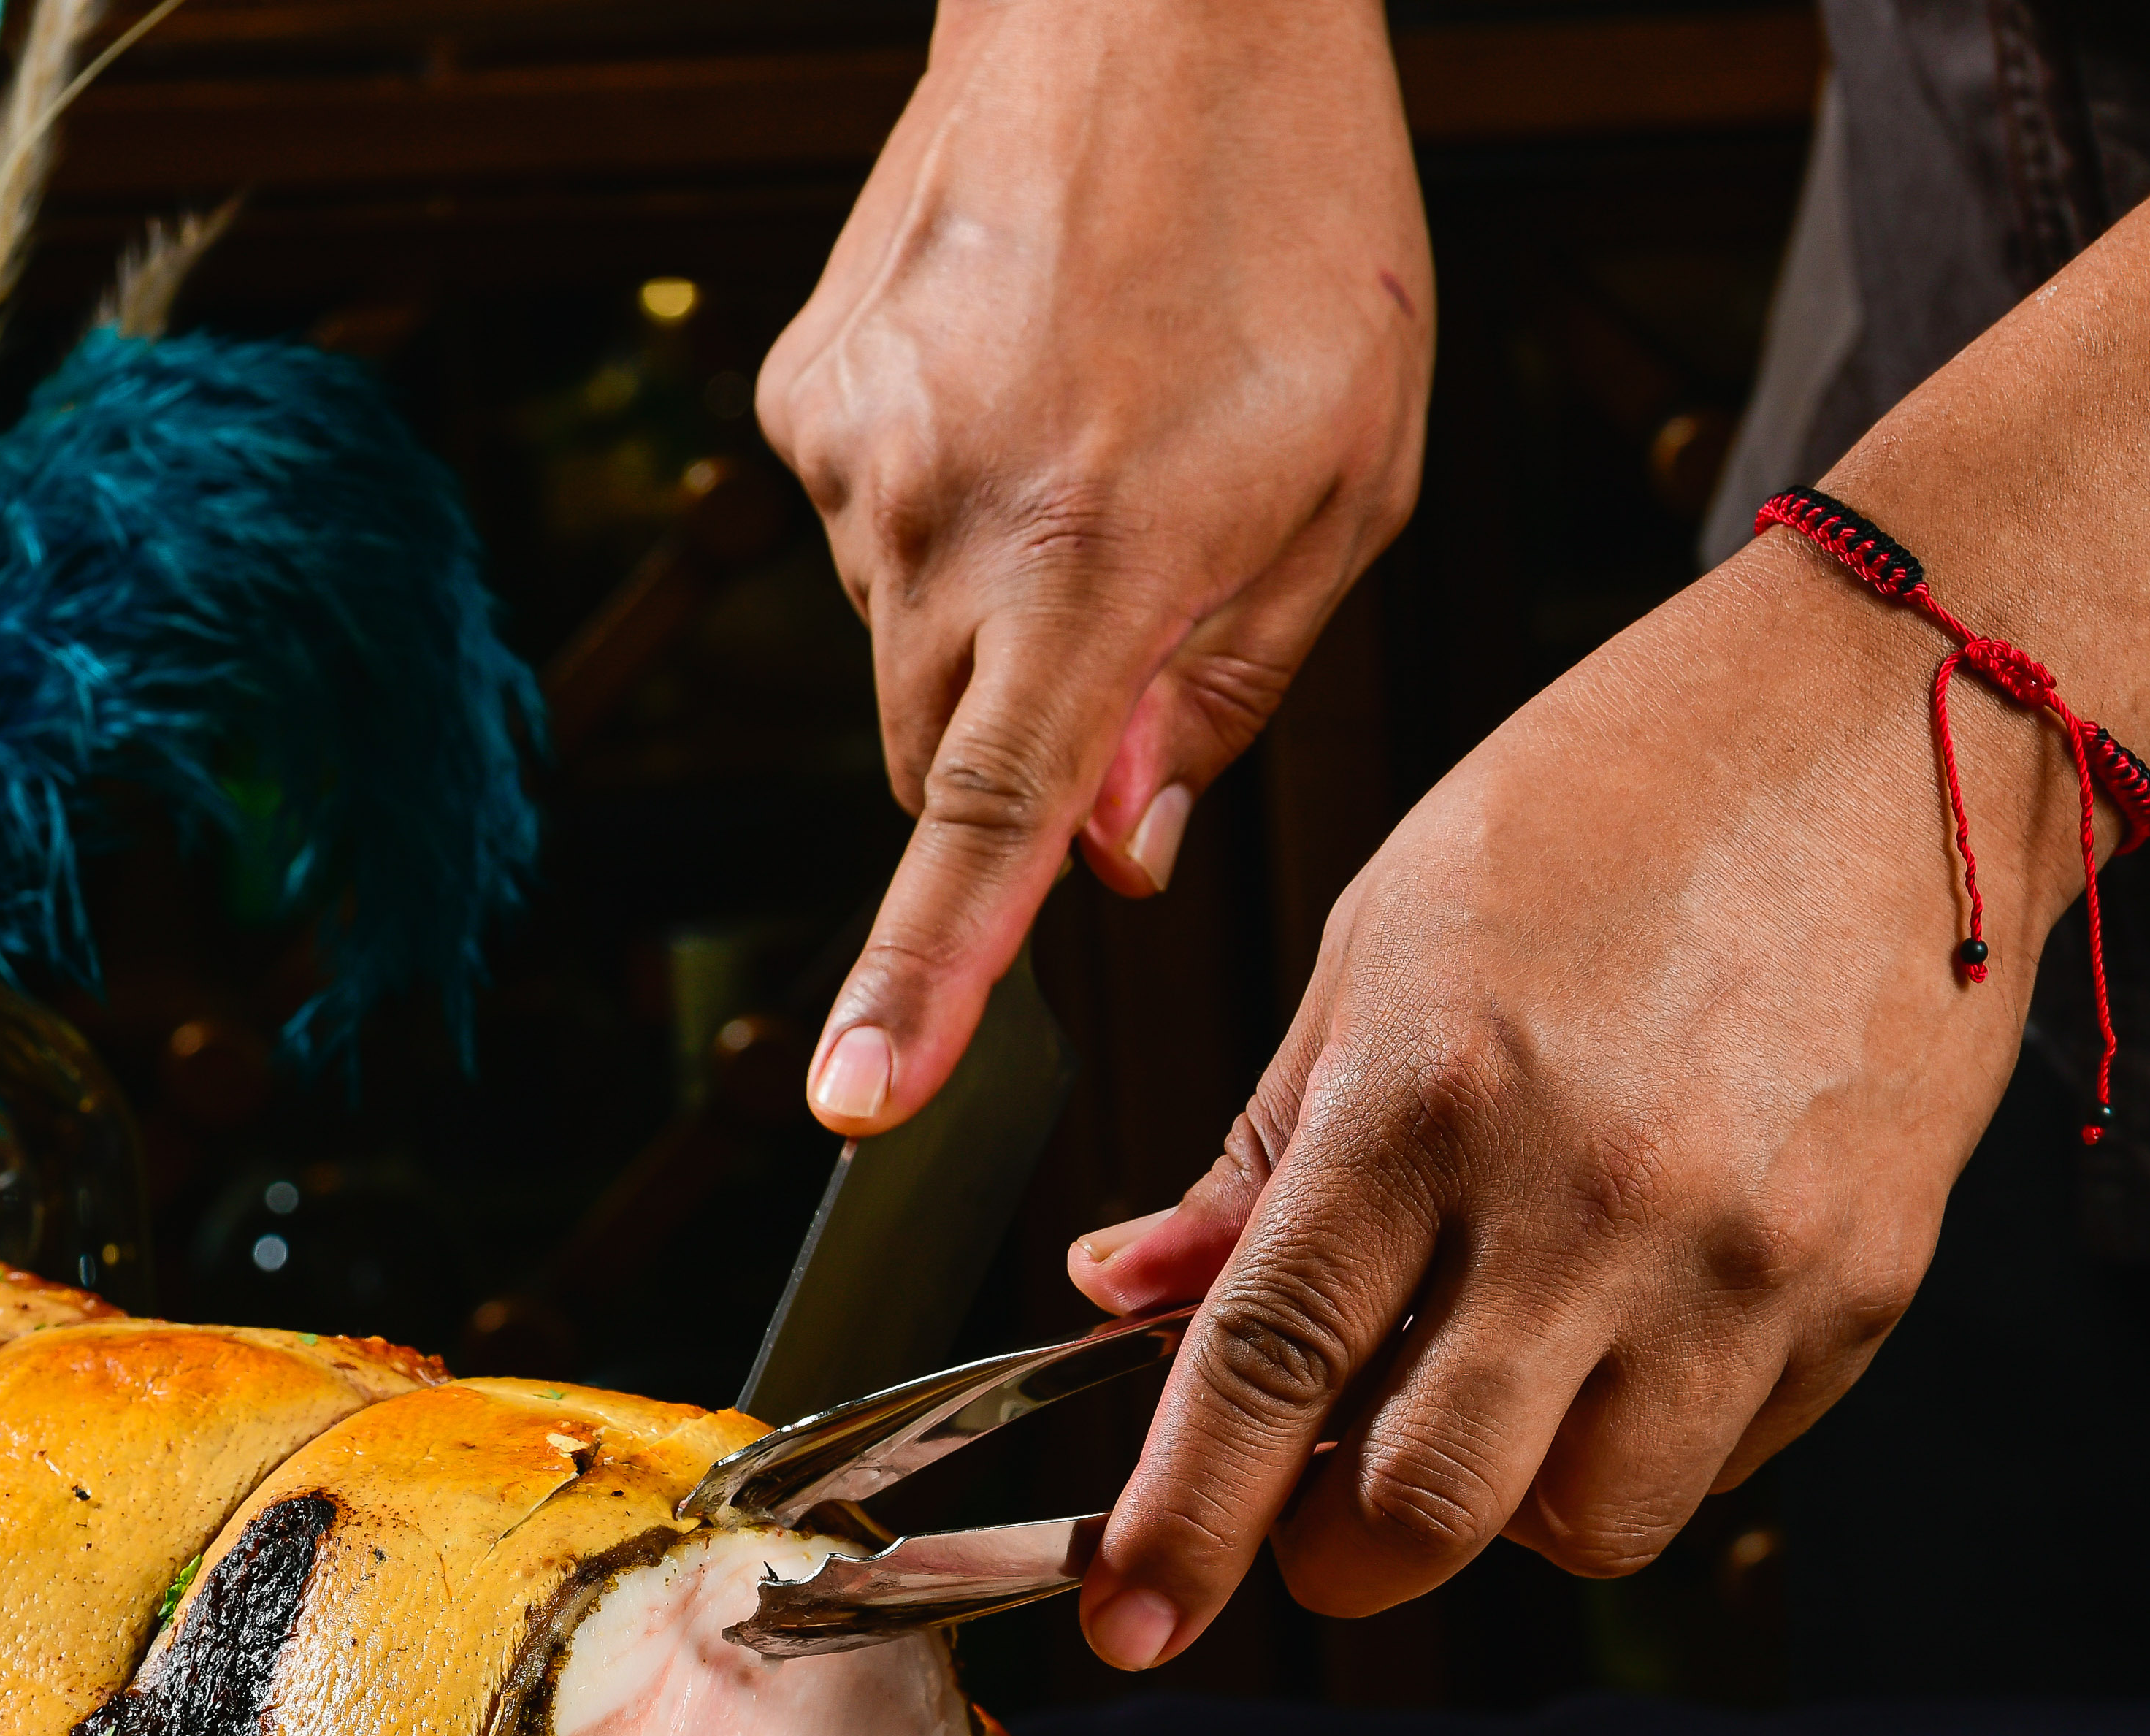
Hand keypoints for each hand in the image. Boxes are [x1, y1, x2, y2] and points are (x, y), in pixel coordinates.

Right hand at [759, 0, 1431, 1133]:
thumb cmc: (1293, 218)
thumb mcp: (1350, 475)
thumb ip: (1229, 689)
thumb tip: (1120, 856)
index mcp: (1100, 552)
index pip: (988, 828)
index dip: (922, 984)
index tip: (856, 1102)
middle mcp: (939, 516)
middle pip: (941, 755)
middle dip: (1026, 748)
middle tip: (1142, 619)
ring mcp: (848, 452)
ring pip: (902, 641)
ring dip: (992, 612)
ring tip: (1094, 441)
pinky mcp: (800, 393)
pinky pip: (861, 527)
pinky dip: (940, 507)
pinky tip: (1019, 387)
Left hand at [1059, 539, 2090, 1663]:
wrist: (1891, 726)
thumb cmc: (1608, 805)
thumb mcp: (1381, 941)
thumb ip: (1255, 1152)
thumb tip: (1124, 1293)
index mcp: (1425, 1096)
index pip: (1265, 1366)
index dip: (1183, 1524)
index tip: (1129, 1620)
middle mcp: (1585, 1196)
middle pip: (1425, 1506)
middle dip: (1339, 1557)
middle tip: (1311, 1517)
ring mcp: (1740, 1256)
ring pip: (1583, 1525)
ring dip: (1501, 1513)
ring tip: (1485, 1397)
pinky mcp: (1864, 1285)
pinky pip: (1719, 1464)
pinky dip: (1637, 1447)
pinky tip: (1620, 1332)